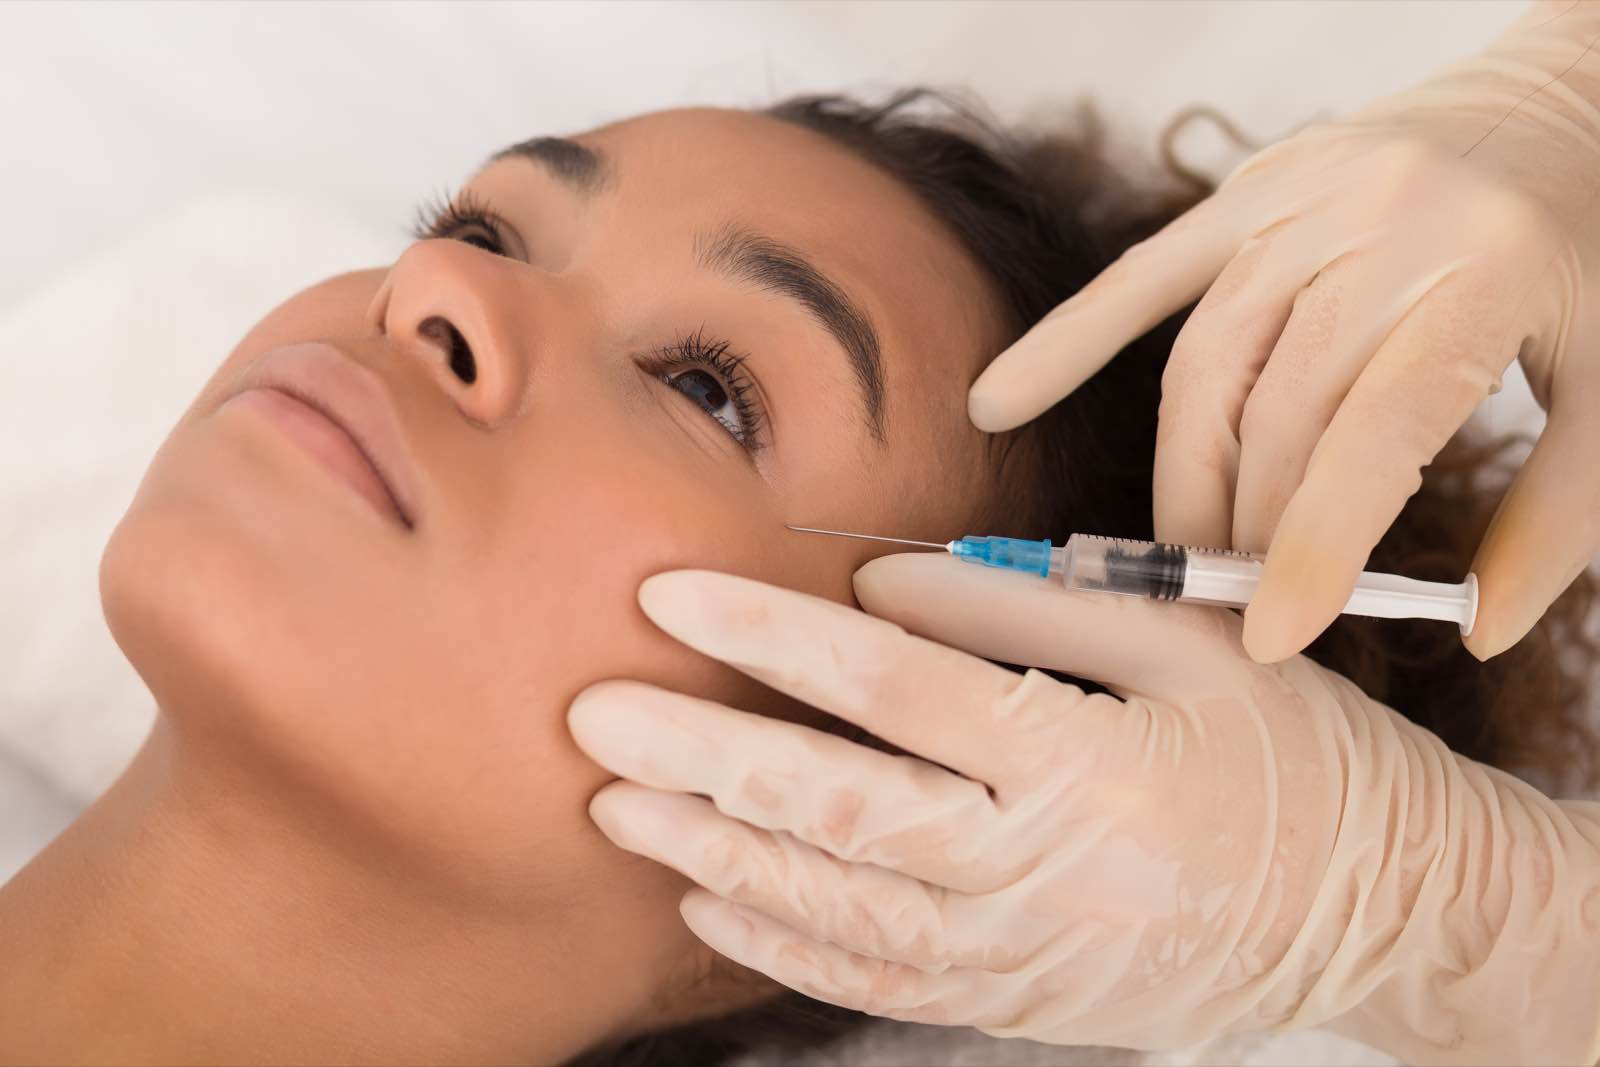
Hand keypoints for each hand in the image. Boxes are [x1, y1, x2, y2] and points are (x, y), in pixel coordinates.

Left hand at [569, 558, 1599, 1064]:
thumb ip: (1032, 610)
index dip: (770, 639)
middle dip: (703, 755)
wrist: (1373, 913)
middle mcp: (1041, 868)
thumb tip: (879, 590)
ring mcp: (1021, 953)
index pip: (893, 690)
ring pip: (836, 906)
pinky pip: (874, 978)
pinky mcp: (1016, 1002)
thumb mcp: (1190, 649)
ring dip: (714, 849)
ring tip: (619, 799)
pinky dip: (781, 938)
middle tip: (592, 712)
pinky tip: (706, 892)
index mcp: (1086, 759)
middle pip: (837, 809)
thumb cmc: (1286, 758)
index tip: (673, 593)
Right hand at [967, 2, 1599, 662]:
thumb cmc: (1593, 262)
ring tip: (1178, 555)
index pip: (1375, 435)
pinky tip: (1002, 401)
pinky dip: (1067, 341)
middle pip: (1273, 410)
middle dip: (1243, 527)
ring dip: (1179, 475)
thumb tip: (1479, 630)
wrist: (1568, 99)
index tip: (1272, 640)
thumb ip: (1559, 521)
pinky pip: (1141, 276)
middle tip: (1228, 608)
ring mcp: (1305, 197)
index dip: (1315, 547)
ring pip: (1203, 363)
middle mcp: (1386, 224)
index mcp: (1488, 276)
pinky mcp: (1250, 186)